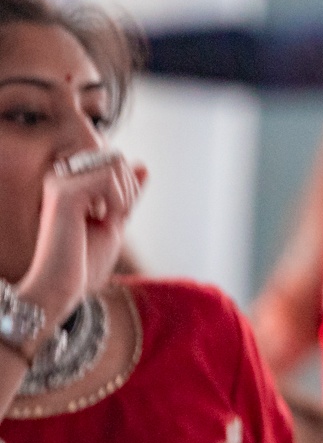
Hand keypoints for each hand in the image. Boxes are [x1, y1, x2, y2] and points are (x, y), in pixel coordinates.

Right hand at [17, 153, 144, 331]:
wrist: (65, 285)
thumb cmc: (86, 260)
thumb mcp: (116, 220)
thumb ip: (127, 193)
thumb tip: (142, 165)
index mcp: (69, 181)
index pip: (114, 161)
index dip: (127, 186)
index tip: (114, 214)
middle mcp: (60, 176)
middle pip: (116, 157)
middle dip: (128, 190)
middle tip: (111, 219)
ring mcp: (59, 181)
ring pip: (114, 163)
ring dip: (123, 197)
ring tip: (103, 220)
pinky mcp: (63, 191)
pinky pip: (108, 177)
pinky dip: (117, 201)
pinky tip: (100, 220)